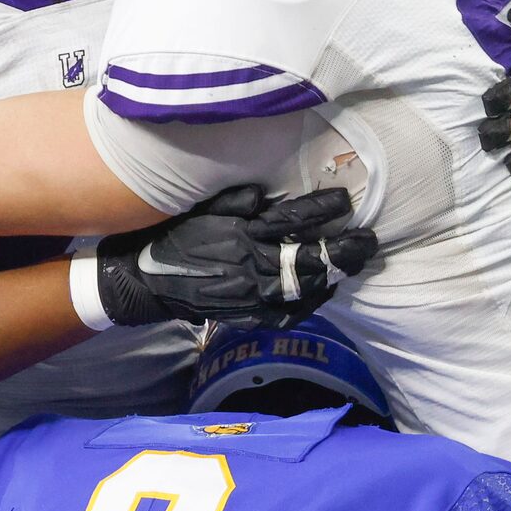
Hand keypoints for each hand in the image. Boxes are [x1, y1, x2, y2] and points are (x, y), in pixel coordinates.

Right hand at [93, 186, 377, 329]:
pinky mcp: (244, 316)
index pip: (293, 220)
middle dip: (344, 250)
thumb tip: (266, 193)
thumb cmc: (168, 237)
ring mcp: (249, 296)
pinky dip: (310, 305)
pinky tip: (324, 294)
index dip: (323, 209)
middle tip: (369, 241)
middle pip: (309, 259)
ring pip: (304, 289)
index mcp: (240, 233)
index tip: (345, 199)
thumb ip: (232, 199)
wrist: (142, 283)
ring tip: (354, 264)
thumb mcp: (196, 207)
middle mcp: (250, 266)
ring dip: (333, 276)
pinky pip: (286, 315)